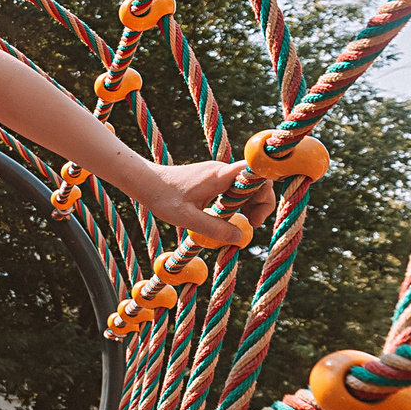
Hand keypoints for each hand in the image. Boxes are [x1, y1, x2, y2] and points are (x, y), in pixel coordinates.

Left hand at [138, 159, 275, 243]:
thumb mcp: (187, 218)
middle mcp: (222, 171)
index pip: (256, 174)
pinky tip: (228, 218)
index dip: (265, 192)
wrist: (146, 182)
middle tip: (252, 225)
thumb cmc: (163, 198)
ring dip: (250, 204)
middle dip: (260, 204)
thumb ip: (214, 228)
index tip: (256, 215)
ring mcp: (218, 174)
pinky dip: (238, 203)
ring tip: (243, 224)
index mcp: (220, 176)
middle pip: (256, 182)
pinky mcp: (213, 179)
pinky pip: (235, 189)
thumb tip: (240, 238)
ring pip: (247, 187)